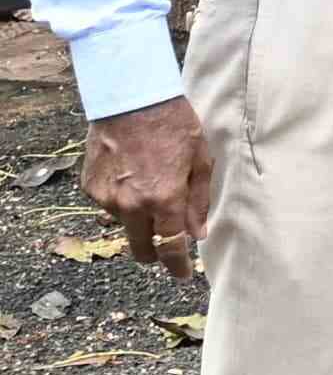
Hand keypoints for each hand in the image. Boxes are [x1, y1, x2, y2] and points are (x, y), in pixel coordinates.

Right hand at [81, 99, 213, 271]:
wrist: (130, 100)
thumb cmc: (173, 124)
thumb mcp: (200, 159)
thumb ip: (198, 200)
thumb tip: (198, 232)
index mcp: (164, 199)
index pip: (171, 247)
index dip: (177, 265)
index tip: (183, 274)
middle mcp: (132, 205)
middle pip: (141, 249)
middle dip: (155, 253)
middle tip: (166, 244)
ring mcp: (106, 198)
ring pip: (125, 225)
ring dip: (138, 219)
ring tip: (150, 186)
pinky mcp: (90, 188)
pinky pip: (108, 205)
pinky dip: (121, 198)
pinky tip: (131, 174)